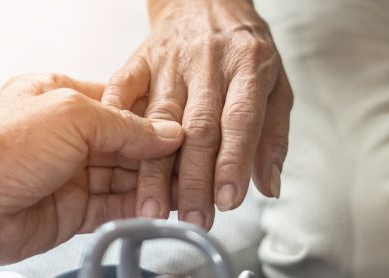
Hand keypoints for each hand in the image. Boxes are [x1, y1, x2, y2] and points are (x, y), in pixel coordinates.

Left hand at [0, 74, 182, 263]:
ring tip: (183, 187)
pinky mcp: (71, 208)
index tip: (182, 129)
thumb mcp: (70, 114)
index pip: (120, 105)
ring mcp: (68, 172)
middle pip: (125, 143)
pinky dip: (137, 206)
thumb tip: (163, 131)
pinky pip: (113, 205)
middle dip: (157, 154)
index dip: (153, 118)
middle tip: (189, 162)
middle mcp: (64, 134)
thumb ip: (123, 123)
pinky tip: (160, 206)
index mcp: (59, 97)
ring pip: (123, 176)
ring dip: (152, 183)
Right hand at [101, 0, 292, 228]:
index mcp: (247, 66)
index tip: (228, 200)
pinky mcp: (139, 60)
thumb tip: (269, 186)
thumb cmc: (242, 46)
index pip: (240, 120)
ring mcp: (169, 61)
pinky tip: (112, 154)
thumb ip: (274, 135)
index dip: (233, 162)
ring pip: (159, 119)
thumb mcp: (276, 84)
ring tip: (152, 205)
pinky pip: (122, 89)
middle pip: (199, 128)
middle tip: (193, 218)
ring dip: (154, 167)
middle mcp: (207, 63)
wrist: (206, 0)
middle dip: (194, 180)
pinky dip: (115, 120)